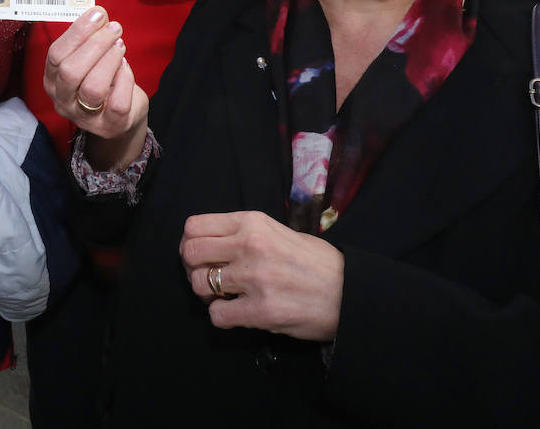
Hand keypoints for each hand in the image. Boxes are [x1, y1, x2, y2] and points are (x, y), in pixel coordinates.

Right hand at [43, 8, 147, 168]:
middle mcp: (62, 100)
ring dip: (109, 61)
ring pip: (92, 88)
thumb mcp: (90, 59)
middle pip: (70, 71)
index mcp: (53, 79)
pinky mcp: (109, 126)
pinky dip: (125, 79)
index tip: (97, 14)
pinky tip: (126, 67)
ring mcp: (84, 117)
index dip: (77, 32)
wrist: (122, 116)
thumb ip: (89, 40)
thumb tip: (98, 15)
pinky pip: (117, 102)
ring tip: (120, 46)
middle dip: (95, 45)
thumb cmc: (104, 80)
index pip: (56, 54)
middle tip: (114, 28)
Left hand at [180, 211, 343, 342]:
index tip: (201, 255)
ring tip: (227, 296)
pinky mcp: (260, 310)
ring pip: (199, 284)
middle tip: (209, 278)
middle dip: (193, 268)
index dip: (190, 243)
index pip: (194, 226)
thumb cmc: (316, 262)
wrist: (349, 292)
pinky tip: (238, 312)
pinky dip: (222, 316)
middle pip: (189, 253)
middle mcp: (249, 246)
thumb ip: (245, 234)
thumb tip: (211, 245)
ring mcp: (254, 278)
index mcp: (252, 223)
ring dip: (208, 294)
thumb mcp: (279, 231)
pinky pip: (217, 314)